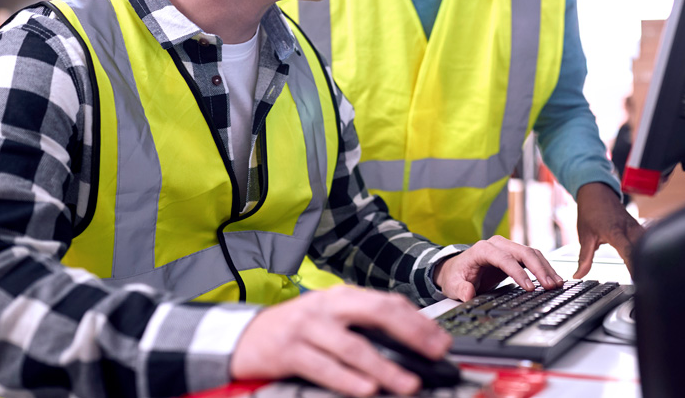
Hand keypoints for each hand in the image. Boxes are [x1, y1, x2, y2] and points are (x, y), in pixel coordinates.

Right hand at [229, 285, 450, 396]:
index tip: (441, 341)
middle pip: (377, 313)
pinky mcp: (288, 352)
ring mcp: (307, 327)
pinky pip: (324, 367)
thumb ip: (363, 325)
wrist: (244, 337)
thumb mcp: (330, 318)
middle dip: (411, 334)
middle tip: (435, 353)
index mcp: (342, 296)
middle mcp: (327, 306)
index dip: (418, 321)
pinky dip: (347, 380)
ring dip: (384, 367)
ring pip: (353, 346)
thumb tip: (410, 342)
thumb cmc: (296, 329)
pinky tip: (367, 390)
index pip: (388, 302)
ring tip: (408, 383)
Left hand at [433, 235, 564, 301]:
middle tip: (550, 286)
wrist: (456, 269)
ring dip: (545, 268)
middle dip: (539, 269)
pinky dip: (544, 268)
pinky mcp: (514, 255)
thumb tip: (468, 294)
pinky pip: (532, 258)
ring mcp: (507, 248)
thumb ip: (461, 289)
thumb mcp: (453, 285)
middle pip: (523, 252)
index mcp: (482, 249)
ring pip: (531, 253)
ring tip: (557, 283)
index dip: (518, 273)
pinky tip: (553, 279)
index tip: (529, 287)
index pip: (504, 259)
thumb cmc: (456, 275)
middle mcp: (497, 244)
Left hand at [574, 182, 643, 278]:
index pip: (629, 252)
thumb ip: (584, 258)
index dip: (634, 267)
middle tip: (645, 284)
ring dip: (647, 257)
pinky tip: (647, 262)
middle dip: (645, 266)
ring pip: (647, 244)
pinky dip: (647, 250)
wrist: (596, 190)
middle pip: (643, 249)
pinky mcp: (638, 227)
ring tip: (648, 276)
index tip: (637, 281)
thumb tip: (578, 275)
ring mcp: (636, 227)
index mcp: (615, 232)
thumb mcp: (584, 236)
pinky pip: (647, 239)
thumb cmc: (590, 210)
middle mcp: (629, 229)